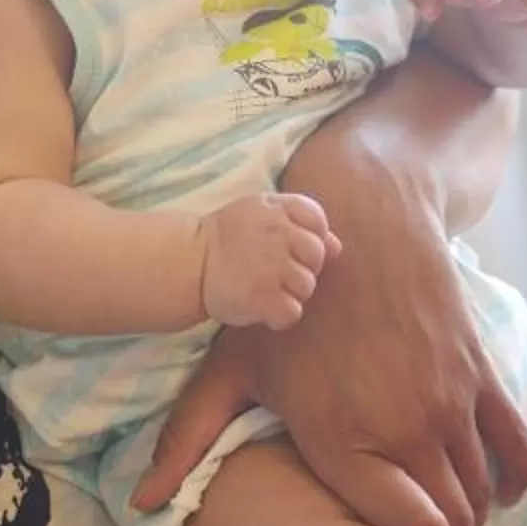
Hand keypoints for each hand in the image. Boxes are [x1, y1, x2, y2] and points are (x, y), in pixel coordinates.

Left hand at [133, 149, 526, 525]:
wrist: (362, 221)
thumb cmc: (288, 301)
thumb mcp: (229, 367)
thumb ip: (189, 440)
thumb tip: (141, 505)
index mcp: (341, 441)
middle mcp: (402, 429)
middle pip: (448, 522)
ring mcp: (449, 402)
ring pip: (481, 490)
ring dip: (475, 518)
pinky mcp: (480, 374)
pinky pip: (515, 446)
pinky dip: (515, 479)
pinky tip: (501, 490)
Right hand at [196, 192, 337, 328]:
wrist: (188, 263)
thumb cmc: (227, 239)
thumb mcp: (259, 214)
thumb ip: (299, 222)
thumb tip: (337, 245)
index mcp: (276, 209)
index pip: (317, 220)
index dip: (311, 237)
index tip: (290, 248)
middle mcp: (277, 234)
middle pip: (317, 255)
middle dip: (302, 267)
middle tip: (276, 272)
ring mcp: (270, 267)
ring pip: (307, 286)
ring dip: (291, 292)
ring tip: (267, 289)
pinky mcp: (262, 298)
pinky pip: (292, 312)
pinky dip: (280, 316)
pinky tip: (263, 309)